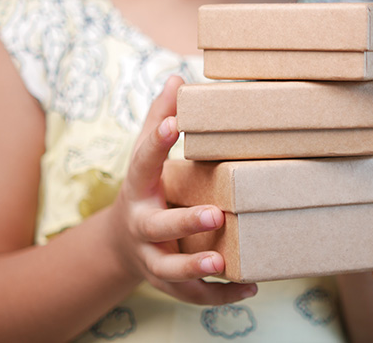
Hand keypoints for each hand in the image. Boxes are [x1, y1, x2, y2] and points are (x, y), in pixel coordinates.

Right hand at [107, 75, 256, 303]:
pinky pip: (194, 294)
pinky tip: (250, 289)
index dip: (156, 142)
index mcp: (138, 186)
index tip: (173, 124)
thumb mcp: (146, 156)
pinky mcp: (168, 282)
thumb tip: (178, 77)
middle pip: (158, 225)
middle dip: (184, 221)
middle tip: (215, 213)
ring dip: (196, 266)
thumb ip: (160, 119)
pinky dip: (221, 295)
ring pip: (171, 268)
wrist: (122, 242)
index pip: (143, 161)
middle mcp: (141, 224)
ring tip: (223, 261)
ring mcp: (152, 257)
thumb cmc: (147, 187)